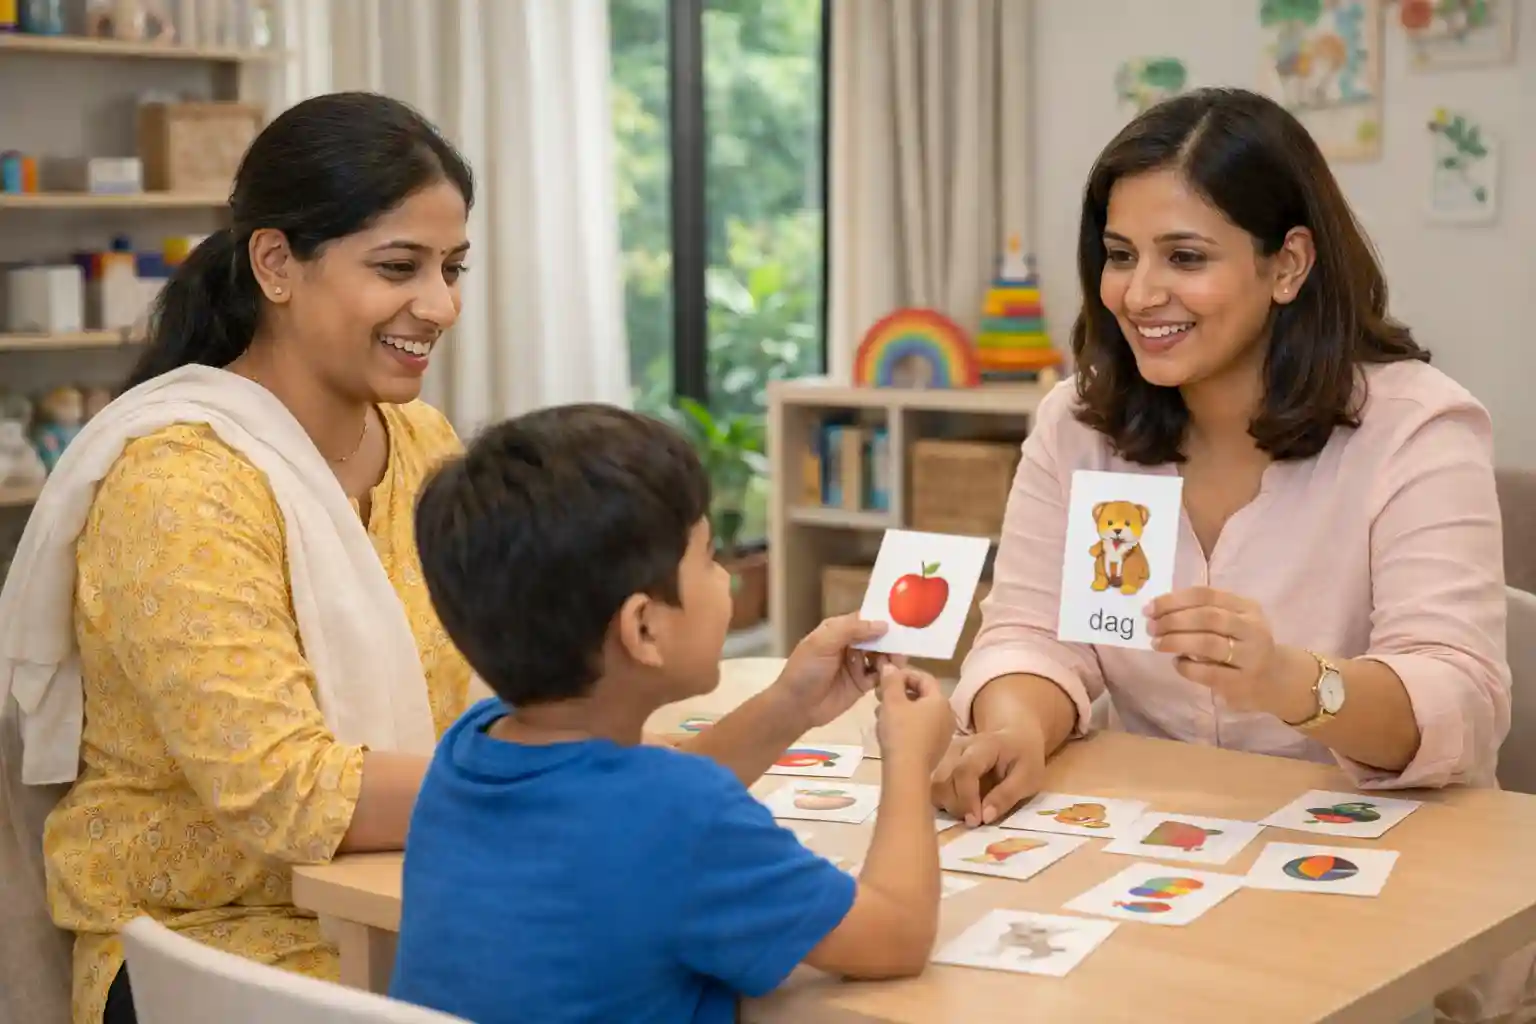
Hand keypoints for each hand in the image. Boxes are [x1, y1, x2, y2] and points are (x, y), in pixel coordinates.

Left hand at [774, 614, 893, 727]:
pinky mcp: (862, 684)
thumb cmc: (806, 670)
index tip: (901, 620)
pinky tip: (891, 674)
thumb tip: (882, 625)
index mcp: (837, 630)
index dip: (881, 618)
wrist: (797, 707)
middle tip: (902, 646)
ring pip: (881, 656)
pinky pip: (880, 675)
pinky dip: (887, 673)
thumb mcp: (823, 643)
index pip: (864, 619)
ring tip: (897, 662)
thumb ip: (851, 630)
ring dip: (890, 657)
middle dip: (889, 640)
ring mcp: (857, 664)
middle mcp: (849, 645)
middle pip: (876, 637)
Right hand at [873, 664, 953, 770]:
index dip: (903, 674)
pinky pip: (921, 727)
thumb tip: (890, 666)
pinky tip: (889, 730)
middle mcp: (947, 715)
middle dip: (899, 692)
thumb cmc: (900, 732)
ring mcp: (943, 733)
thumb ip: (891, 680)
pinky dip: (906, 723)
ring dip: (900, 708)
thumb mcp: (892, 702)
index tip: (885, 678)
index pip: (924, 677)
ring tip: (880, 713)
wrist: (906, 772)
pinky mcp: (935, 748)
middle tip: (879, 695)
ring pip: (919, 712)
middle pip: (922, 695)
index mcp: (940, 700)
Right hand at [930, 724, 1045, 826]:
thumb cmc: (1025, 759)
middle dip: (955, 806)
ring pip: (933, 785)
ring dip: (947, 805)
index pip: (965, 770)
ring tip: (968, 814)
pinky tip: (960, 808)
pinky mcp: (941, 764)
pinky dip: (943, 802)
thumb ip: (1007, 796)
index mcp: (984, 745)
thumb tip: (985, 817)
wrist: (1015, 737)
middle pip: (942, 780)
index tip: (976, 820)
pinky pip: (933, 787)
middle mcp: (958, 747)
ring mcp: (946, 755)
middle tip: (974, 821)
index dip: (967, 798)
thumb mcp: (1028, 778)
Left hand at [1144, 586, 1301, 715]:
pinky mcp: (1243, 683)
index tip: (1150, 608)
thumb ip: (1204, 613)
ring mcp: (1250, 657)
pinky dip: (1187, 667)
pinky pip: (1208, 672)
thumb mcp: (1234, 621)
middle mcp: (1252, 629)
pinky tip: (1177, 663)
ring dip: (1177, 641)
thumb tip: (1159, 611)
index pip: (1206, 595)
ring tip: (1157, 643)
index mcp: (1247, 607)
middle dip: (1173, 620)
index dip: (1174, 600)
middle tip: (1151, 627)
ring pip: (1209, 643)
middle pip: (1208, 617)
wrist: (1279, 680)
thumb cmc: (1245, 646)